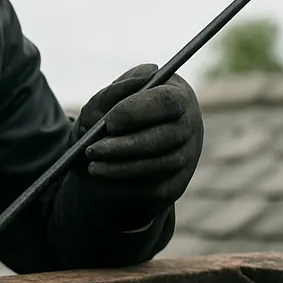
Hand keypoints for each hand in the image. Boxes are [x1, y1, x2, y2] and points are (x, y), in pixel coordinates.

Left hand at [73, 63, 203, 229]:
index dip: (138, 112)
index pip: (167, 101)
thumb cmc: (114, 114)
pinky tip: (100, 180)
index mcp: (177, 95)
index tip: (109, 122)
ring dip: (121, 168)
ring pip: (158, 166)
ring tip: (92, 166)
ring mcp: (187, 157)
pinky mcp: (176, 185)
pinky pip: (153, 189)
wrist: (115, 147)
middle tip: (92, 150)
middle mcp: (190, 126)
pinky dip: (123, 186)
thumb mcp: (108, 98)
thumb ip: (114, 93)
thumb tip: (126, 98)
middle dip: (125, 146)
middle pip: (164, 137)